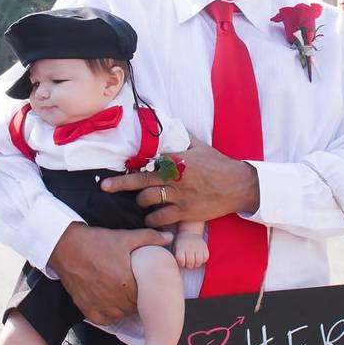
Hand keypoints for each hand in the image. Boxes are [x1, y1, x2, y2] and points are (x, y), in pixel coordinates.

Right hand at [48, 223, 172, 324]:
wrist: (68, 246)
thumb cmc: (98, 242)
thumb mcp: (125, 237)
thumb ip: (150, 238)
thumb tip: (169, 237)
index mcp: (125, 282)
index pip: (143, 297)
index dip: (144, 290)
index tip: (141, 283)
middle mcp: (113, 297)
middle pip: (132, 307)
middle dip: (134, 298)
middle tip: (132, 287)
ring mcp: (98, 304)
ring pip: (118, 315)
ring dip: (122, 307)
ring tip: (121, 294)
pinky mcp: (85, 307)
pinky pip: (102, 319)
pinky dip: (107, 314)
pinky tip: (108, 303)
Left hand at [100, 144, 259, 226]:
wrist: (238, 186)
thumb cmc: (219, 165)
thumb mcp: (201, 146)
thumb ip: (184, 137)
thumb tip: (173, 125)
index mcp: (176, 160)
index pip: (147, 162)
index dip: (131, 167)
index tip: (119, 169)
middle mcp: (174, 178)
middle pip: (140, 182)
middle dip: (120, 185)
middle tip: (106, 187)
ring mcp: (179, 196)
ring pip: (147, 200)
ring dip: (140, 202)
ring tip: (140, 202)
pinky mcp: (185, 213)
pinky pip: (160, 218)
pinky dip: (152, 219)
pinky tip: (151, 218)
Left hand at [174, 230, 208, 268]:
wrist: (189, 233)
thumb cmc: (180, 244)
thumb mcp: (174, 248)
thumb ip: (175, 257)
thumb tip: (175, 266)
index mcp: (180, 247)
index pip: (181, 260)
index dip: (181, 263)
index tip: (181, 261)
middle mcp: (189, 246)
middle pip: (190, 262)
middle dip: (189, 265)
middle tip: (188, 263)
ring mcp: (198, 246)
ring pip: (199, 261)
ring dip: (196, 264)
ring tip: (194, 262)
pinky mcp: (205, 246)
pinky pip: (206, 257)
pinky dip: (203, 260)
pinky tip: (199, 258)